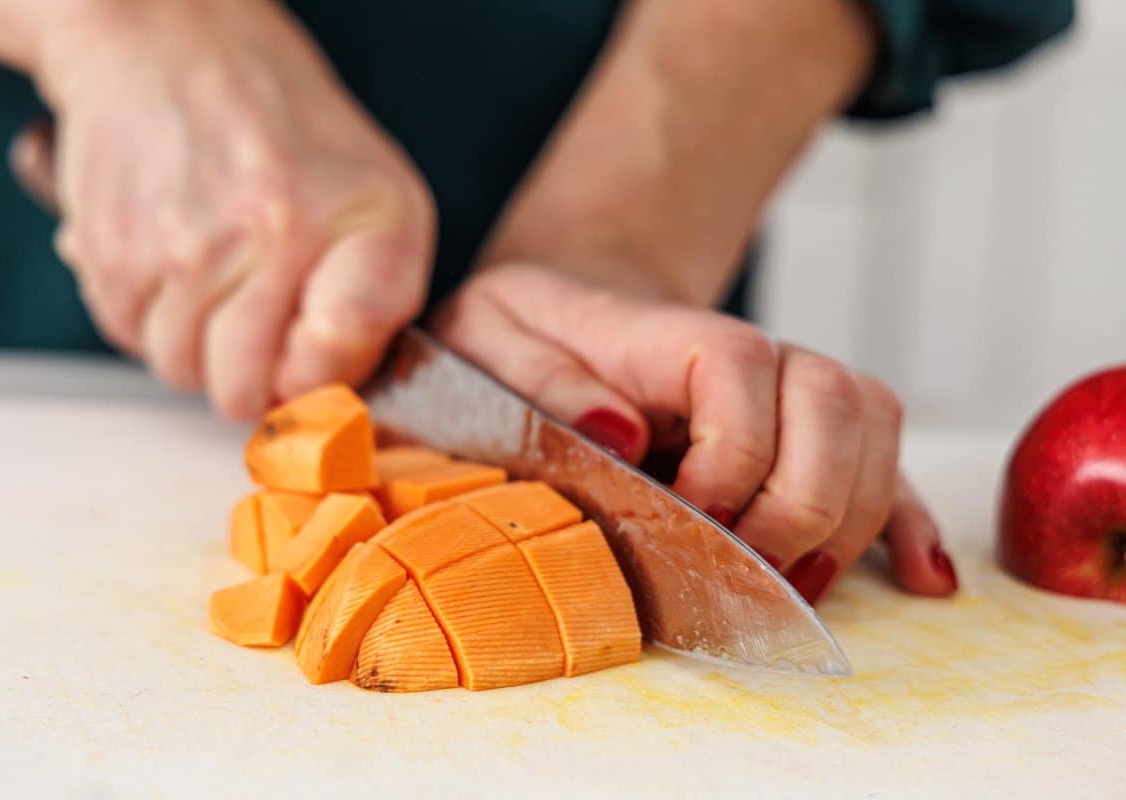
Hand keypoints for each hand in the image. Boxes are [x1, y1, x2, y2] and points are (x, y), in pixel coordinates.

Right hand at [12, 0, 433, 417]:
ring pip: (181, 372)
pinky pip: (126, 337)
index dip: (317, 379)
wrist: (173, 47)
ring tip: (216, 275)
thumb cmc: (289, 135)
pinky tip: (171, 260)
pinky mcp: (110, 249)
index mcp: (355, 224)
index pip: (331, 366)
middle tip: (258, 315)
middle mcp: (268, 235)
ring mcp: (181, 246)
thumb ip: (376, 306)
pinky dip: (147, 315)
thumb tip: (328, 397)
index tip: (309, 351)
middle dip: (251, 372)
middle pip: (242, 391)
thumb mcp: (382, 203)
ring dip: (195, 344)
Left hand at [432, 265, 958, 603]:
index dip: (733, 452)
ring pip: (871, 430)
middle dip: (800, 504)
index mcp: (667, 333)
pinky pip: (880, 459)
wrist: (570, 311)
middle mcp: (751, 352)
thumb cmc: (523, 337)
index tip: (692, 518)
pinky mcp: (806, 431)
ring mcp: (788, 389)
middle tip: (745, 571)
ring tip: (797, 586)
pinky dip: (906, 518)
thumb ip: (543, 380)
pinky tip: (921, 575)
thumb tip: (621, 432)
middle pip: (832, 401)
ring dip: (850, 517)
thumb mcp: (490, 339)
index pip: (738, 366)